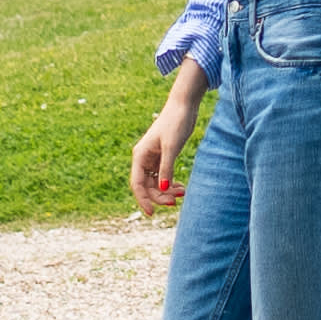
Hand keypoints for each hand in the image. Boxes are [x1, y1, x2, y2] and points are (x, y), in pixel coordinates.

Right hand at [134, 80, 200, 212]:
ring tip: (183, 192)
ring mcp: (152, 158)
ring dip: (167, 191)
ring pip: (155, 182)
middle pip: (147, 186)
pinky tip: (181, 187)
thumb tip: (164, 189)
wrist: (184, 106)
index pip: (137, 184)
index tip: (152, 213)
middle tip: (176, 201)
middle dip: (160, 196)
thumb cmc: (176, 123)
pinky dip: (170, 183)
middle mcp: (143, 158)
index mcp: (140, 156)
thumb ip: (167, 168)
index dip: (143, 200)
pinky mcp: (162, 156)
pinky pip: (162, 176)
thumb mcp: (172, 147)